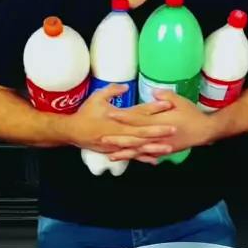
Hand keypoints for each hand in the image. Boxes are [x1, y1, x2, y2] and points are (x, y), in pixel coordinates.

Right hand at [59, 83, 175, 154]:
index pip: (139, 112)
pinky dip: (144, 158)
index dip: (153, 109)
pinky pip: (132, 155)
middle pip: (142, 132)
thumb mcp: (96, 97)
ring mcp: (118, 143)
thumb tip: (125, 87)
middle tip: (174, 129)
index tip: (167, 105)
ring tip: (169, 148)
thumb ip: (112, 91)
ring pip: (139, 146)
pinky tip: (156, 160)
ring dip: (154, 147)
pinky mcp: (116, 150)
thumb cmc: (85, 114)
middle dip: (159, 131)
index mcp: (117, 118)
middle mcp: (120, 132)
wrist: (73, 132)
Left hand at [106, 91, 213, 164]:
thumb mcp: (181, 102)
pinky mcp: (163, 151)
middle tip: (102, 139)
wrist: (204, 132)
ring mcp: (159, 146)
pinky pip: (147, 156)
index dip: (123, 117)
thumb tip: (153, 92)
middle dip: (118, 139)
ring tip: (110, 155)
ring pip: (139, 150)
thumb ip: (166, 97)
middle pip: (134, 138)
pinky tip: (128, 159)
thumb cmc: (192, 115)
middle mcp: (157, 136)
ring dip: (124, 152)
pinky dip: (136, 158)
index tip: (109, 114)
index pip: (137, 119)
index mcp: (159, 122)